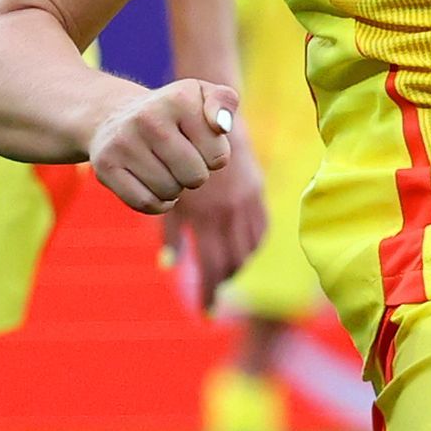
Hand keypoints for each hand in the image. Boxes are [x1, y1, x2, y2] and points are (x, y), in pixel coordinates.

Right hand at [86, 77, 240, 216]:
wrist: (113, 115)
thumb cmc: (171, 112)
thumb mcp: (201, 95)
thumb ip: (224, 101)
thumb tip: (221, 125)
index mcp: (178, 98)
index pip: (218, 156)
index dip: (214, 156)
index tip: (199, 143)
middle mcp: (147, 118)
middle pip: (195, 177)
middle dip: (194, 175)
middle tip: (181, 160)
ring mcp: (123, 143)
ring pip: (169, 191)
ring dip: (174, 188)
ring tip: (164, 168)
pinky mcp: (105, 166)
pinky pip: (144, 203)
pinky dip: (156, 203)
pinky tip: (154, 187)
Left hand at [166, 117, 269, 298]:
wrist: (207, 118)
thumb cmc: (174, 154)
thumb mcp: (168, 192)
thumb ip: (169, 230)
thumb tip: (169, 264)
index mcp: (206, 217)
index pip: (211, 267)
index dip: (208, 293)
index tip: (205, 313)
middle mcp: (230, 213)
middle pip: (233, 263)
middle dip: (223, 283)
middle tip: (214, 297)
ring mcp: (247, 202)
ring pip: (249, 248)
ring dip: (238, 266)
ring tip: (226, 277)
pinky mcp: (256, 190)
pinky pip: (261, 228)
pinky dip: (253, 245)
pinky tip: (244, 251)